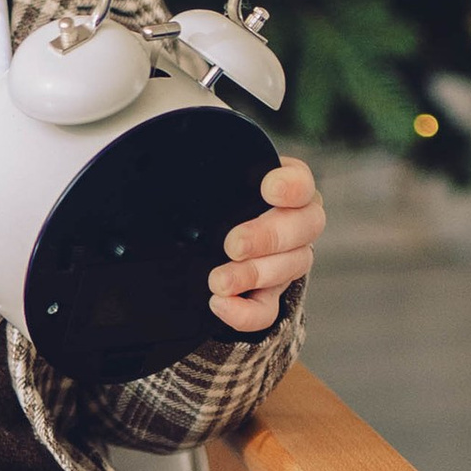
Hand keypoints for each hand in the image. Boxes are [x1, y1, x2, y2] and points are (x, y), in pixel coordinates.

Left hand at [208, 157, 323, 334]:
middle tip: (233, 244)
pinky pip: (266, 311)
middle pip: (305, 228)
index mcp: (284, 187)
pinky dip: (245, 313)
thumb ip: (199, 170)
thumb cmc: (206, 196)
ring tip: (218, 280)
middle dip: (268, 237)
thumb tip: (165, 158)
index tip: (268, 188)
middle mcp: (295, 223)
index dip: (292, 186)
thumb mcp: (205, 179)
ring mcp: (285, 262)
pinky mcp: (267, 296)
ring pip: (290, 268)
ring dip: (253, 275)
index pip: (302, 183)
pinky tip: (220, 304)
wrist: (196, 238)